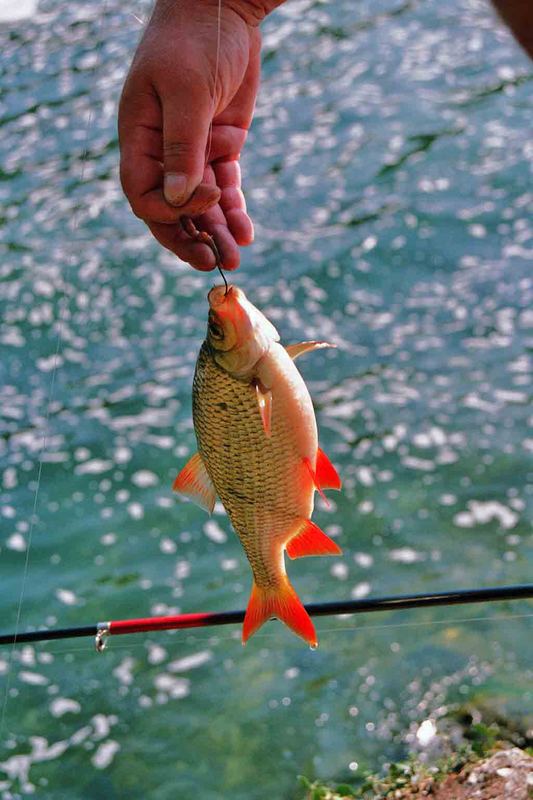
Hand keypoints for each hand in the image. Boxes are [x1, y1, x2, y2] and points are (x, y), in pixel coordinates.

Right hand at [119, 0, 269, 270]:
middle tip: (214, 263)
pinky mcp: (221, 147)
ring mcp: (193, 151)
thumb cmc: (195, 39)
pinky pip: (225, 189)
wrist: (226, 8)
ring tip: (236, 258)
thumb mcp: (186, 91)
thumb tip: (181, 200)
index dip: (169, 210)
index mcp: (139, 137)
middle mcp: (162, 150)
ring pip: (201, 205)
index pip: (142, 193)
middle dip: (190, 237)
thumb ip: (183, 146)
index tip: (205, 201)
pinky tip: (246, 233)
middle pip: (170, 209)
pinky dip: (235, 211)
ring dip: (217, 232)